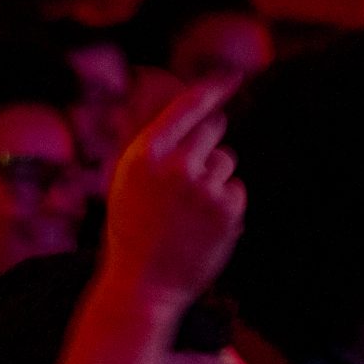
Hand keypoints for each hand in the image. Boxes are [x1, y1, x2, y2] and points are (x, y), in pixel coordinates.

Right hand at [98, 77, 245, 308]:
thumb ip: (153, 146)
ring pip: (226, 161)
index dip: (214, 88)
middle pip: (214, 129)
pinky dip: (226, 204)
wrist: (143, 286)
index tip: (233, 77)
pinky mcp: (228, 210)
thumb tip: (182, 113)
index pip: (187, 107)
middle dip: (208, 144)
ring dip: (215, 179)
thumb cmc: (131, 233)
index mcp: (144, 154)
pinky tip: (203, 226)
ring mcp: (204, 187)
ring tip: (189, 211)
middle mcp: (175, 165)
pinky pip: (236, 189)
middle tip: (192, 175)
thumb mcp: (126, 182)